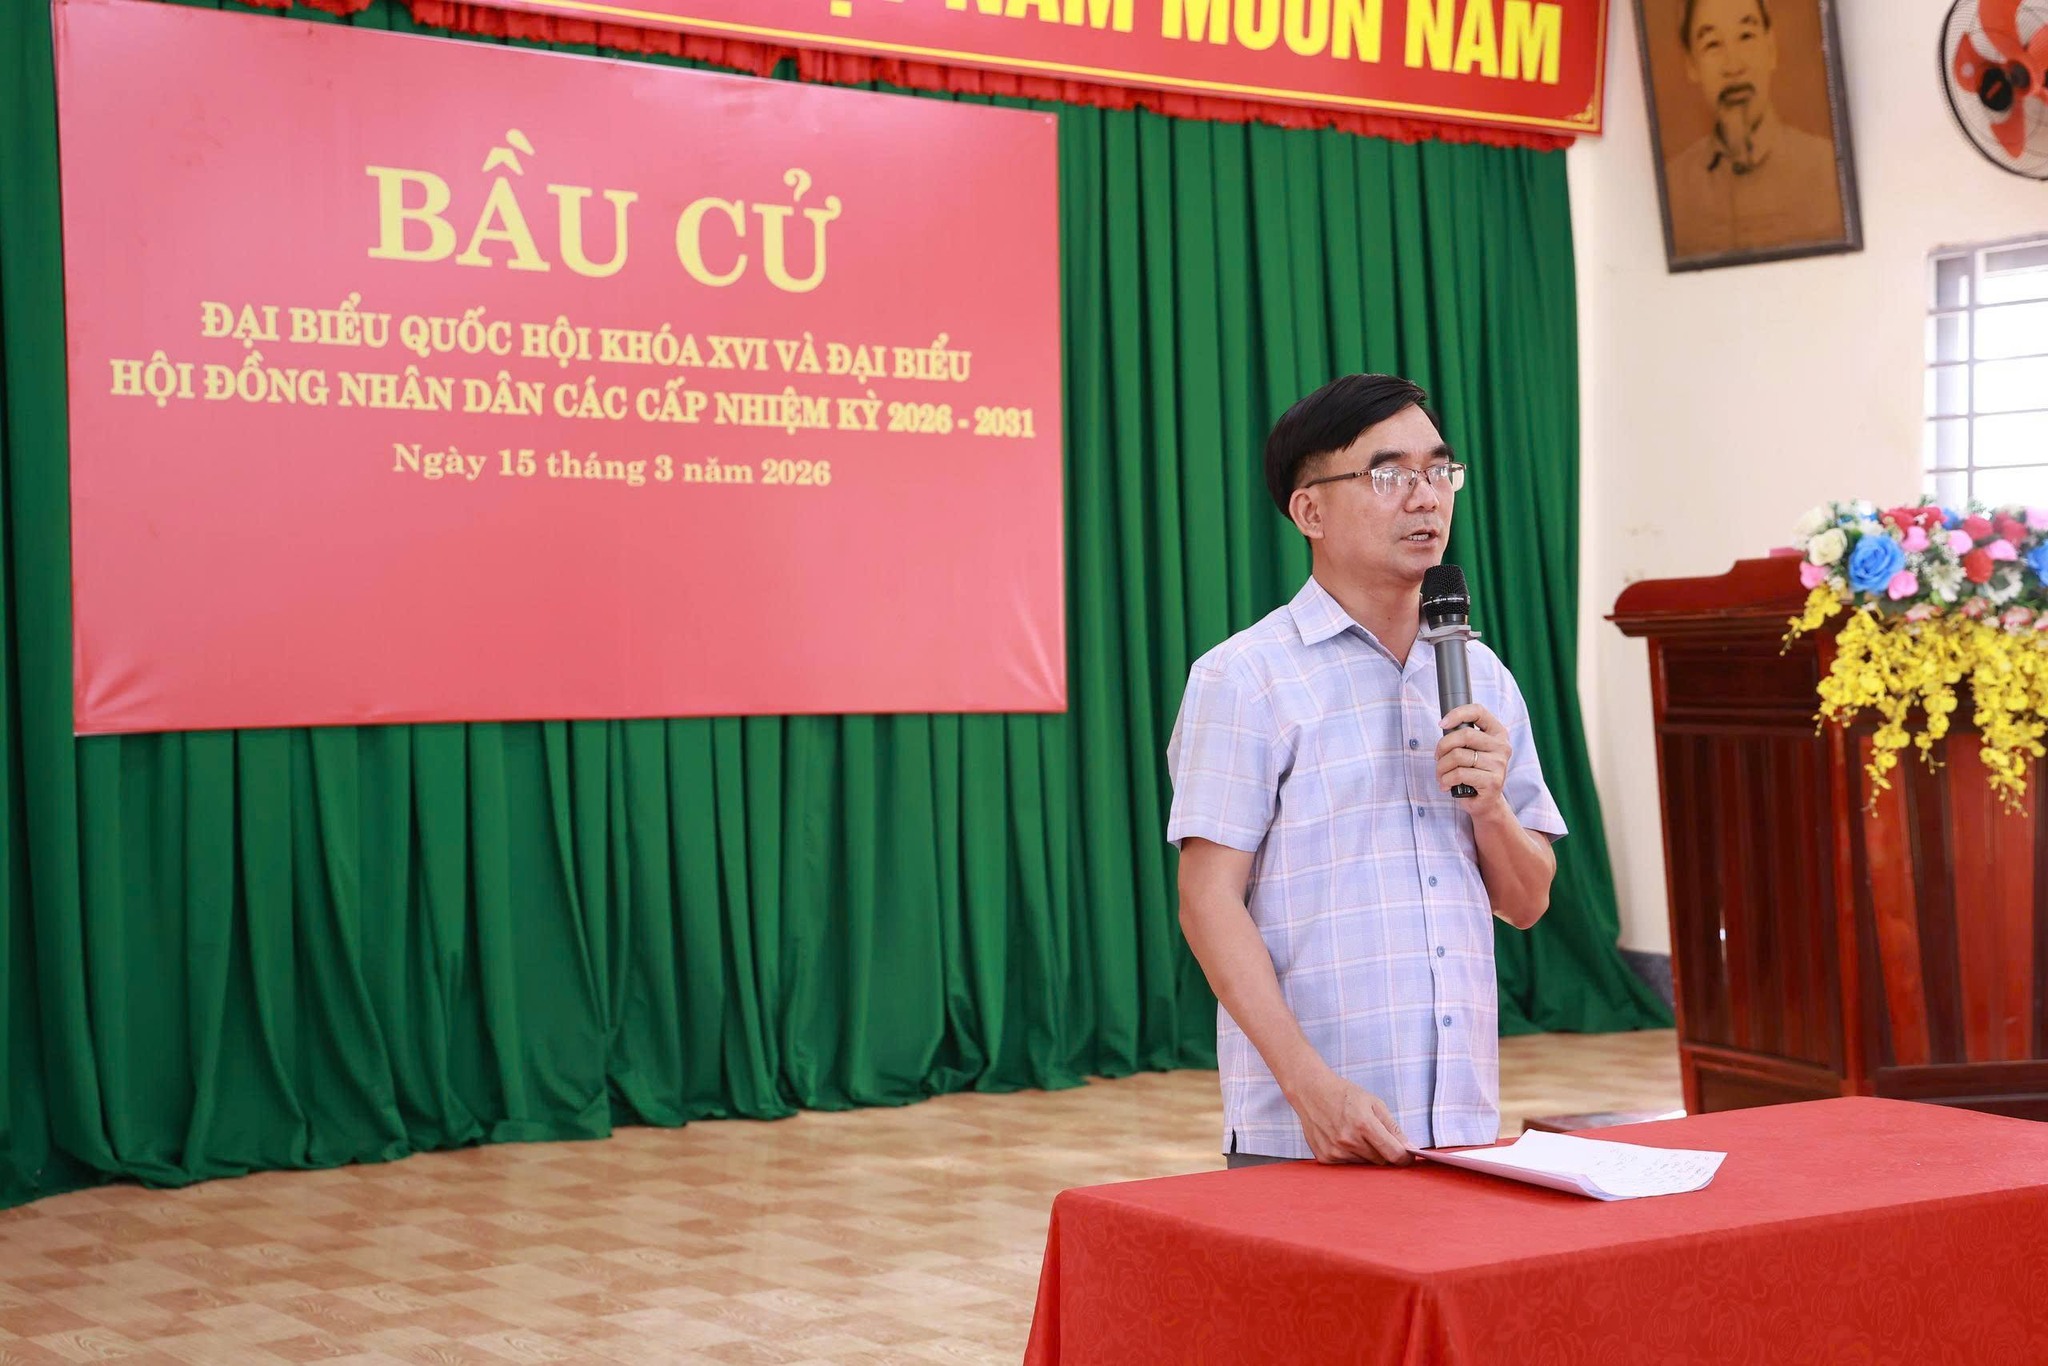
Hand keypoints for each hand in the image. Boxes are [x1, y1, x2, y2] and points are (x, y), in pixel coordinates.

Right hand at [1285, 1071, 1414, 1165]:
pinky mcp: (1325, 1158)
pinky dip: (1351, 1155)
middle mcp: (1348, 1140)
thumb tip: (1410, 1149)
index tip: (1407, 1156)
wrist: (1311, 1092)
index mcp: (1364, 1124)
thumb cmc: (1345, 1095)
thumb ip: (1393, 1128)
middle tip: (1374, 1136)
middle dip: (1383, 1152)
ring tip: (1355, 1134)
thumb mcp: (1374, 1103)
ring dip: (1366, 1154)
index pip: (1394, 1153)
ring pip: (1365, 1164)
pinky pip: (1349, 1165)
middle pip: (1380, 1161)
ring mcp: (1335, 1151)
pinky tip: (1343, 1139)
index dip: (1404, 1157)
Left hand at [1436, 704, 1510, 807]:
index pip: (1478, 712)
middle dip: (1442, 747)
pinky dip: (1446, 779)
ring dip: (1441, 767)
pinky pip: (1459, 774)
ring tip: (1441, 775)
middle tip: (1437, 758)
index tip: (1442, 724)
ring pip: (1458, 756)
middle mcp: (1501, 746)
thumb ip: (1463, 736)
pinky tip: (1446, 784)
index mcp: (1497, 733)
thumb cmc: (1473, 772)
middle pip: (1464, 735)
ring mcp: (1499, 764)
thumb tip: (1444, 724)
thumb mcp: (1471, 750)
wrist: (1486, 801)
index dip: (1457, 714)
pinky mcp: (1492, 781)